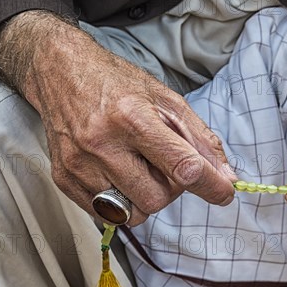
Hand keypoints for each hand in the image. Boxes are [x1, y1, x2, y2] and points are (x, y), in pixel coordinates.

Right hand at [0, 11, 235, 225]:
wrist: (59, 72)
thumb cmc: (118, 84)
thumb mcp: (167, 100)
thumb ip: (200, 140)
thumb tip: (226, 178)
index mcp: (132, 118)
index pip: (181, 166)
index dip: (209, 184)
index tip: (224, 191)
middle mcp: (101, 143)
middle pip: (156, 199)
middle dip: (169, 189)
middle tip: (162, 165)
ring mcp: (78, 164)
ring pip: (131, 213)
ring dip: (145, 198)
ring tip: (137, 168)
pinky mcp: (63, 179)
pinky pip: (106, 215)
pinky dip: (121, 201)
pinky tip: (116, 172)